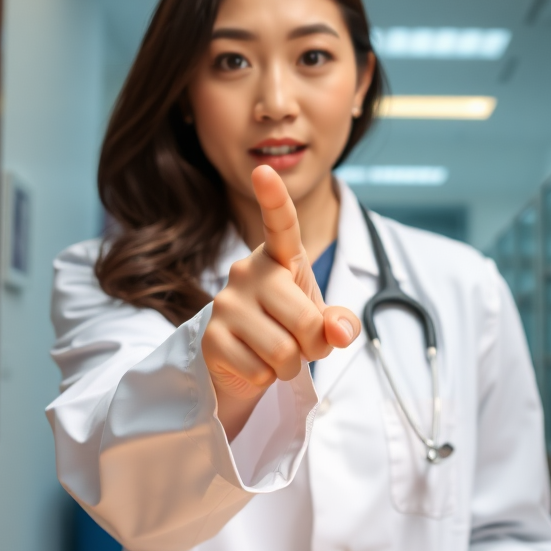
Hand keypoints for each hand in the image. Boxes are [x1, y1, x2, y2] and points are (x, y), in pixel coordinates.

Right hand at [202, 165, 359, 439]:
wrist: (245, 360)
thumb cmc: (288, 327)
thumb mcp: (322, 320)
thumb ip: (340, 322)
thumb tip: (339, 332)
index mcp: (279, 257)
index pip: (280, 225)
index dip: (275, 199)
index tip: (264, 171)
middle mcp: (247, 271)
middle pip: (303, 319)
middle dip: (314, 345)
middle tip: (303, 345)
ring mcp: (225, 304)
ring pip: (282, 351)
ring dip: (290, 366)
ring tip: (277, 355)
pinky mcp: (210, 337)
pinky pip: (259, 371)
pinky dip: (266, 378)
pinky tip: (255, 363)